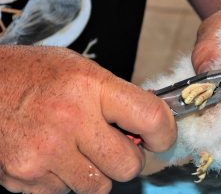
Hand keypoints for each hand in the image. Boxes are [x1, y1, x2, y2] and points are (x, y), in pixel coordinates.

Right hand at [0, 46, 175, 193]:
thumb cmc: (37, 74)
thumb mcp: (83, 70)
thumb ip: (118, 97)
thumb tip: (151, 124)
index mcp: (89, 86)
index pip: (150, 117)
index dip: (164, 132)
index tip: (160, 137)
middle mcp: (69, 121)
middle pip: (129, 166)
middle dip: (128, 158)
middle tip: (114, 143)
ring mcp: (44, 154)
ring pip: (100, 187)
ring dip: (98, 172)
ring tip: (78, 148)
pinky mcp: (25, 179)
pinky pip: (67, 193)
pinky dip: (68, 179)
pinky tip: (54, 155)